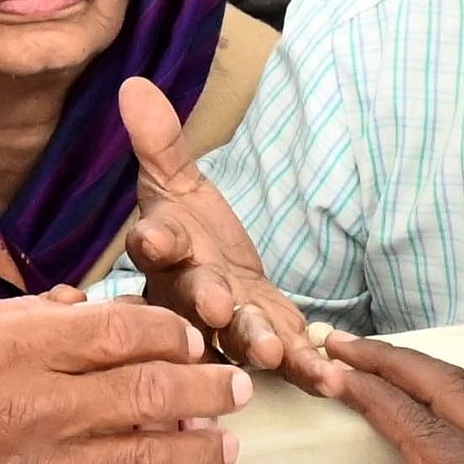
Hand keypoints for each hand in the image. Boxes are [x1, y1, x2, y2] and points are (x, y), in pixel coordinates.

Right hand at [0, 290, 251, 463]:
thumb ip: (21, 313)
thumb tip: (81, 306)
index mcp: (12, 348)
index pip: (117, 332)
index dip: (167, 331)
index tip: (188, 333)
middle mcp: (35, 408)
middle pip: (147, 392)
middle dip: (205, 386)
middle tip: (238, 383)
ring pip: (144, 456)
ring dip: (198, 448)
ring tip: (229, 440)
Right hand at [120, 78, 335, 392]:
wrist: (223, 283)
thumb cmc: (193, 234)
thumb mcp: (176, 183)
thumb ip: (161, 142)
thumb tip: (134, 86)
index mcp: (166, 253)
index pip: (154, 244)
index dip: (157, 242)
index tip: (160, 239)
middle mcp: (189, 297)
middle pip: (194, 299)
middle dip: (207, 302)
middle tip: (220, 305)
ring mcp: (228, 328)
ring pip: (237, 337)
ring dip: (255, 342)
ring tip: (273, 351)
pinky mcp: (269, 344)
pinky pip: (286, 359)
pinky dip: (307, 368)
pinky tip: (329, 378)